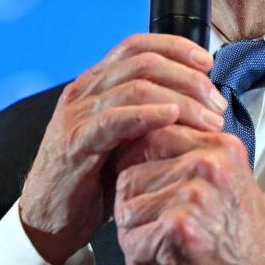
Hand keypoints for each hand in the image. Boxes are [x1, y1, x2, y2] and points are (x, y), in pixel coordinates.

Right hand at [18, 34, 227, 264]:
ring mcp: (78, 114)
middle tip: (216, 103)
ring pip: (136, 86)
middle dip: (188, 77)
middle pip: (144, 61)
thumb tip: (199, 102)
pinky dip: (149, 114)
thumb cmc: (93, 179)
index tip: (207, 63)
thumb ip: (151, 114)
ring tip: (207, 119)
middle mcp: (85, 90)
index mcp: (97, 83)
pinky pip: (115, 119)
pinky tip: (172, 118)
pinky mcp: (76, 143)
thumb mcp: (127, 138)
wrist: (49, 219)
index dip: (176, 47)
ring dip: (180, 99)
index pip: (138, 45)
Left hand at [114, 125, 264, 264]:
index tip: (133, 178)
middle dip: (131, 206)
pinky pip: (132, 239)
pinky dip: (137, 257)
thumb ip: (194, 156)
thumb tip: (147, 144)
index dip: (134, 160)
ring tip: (153, 245)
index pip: (155, 135)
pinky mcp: (179, 227)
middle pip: (132, 174)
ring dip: (133, 234)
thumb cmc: (244, 233)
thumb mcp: (228, 178)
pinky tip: (155, 262)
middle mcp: (207, 165)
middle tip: (146, 226)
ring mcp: (193, 195)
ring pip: (127, 208)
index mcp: (219, 147)